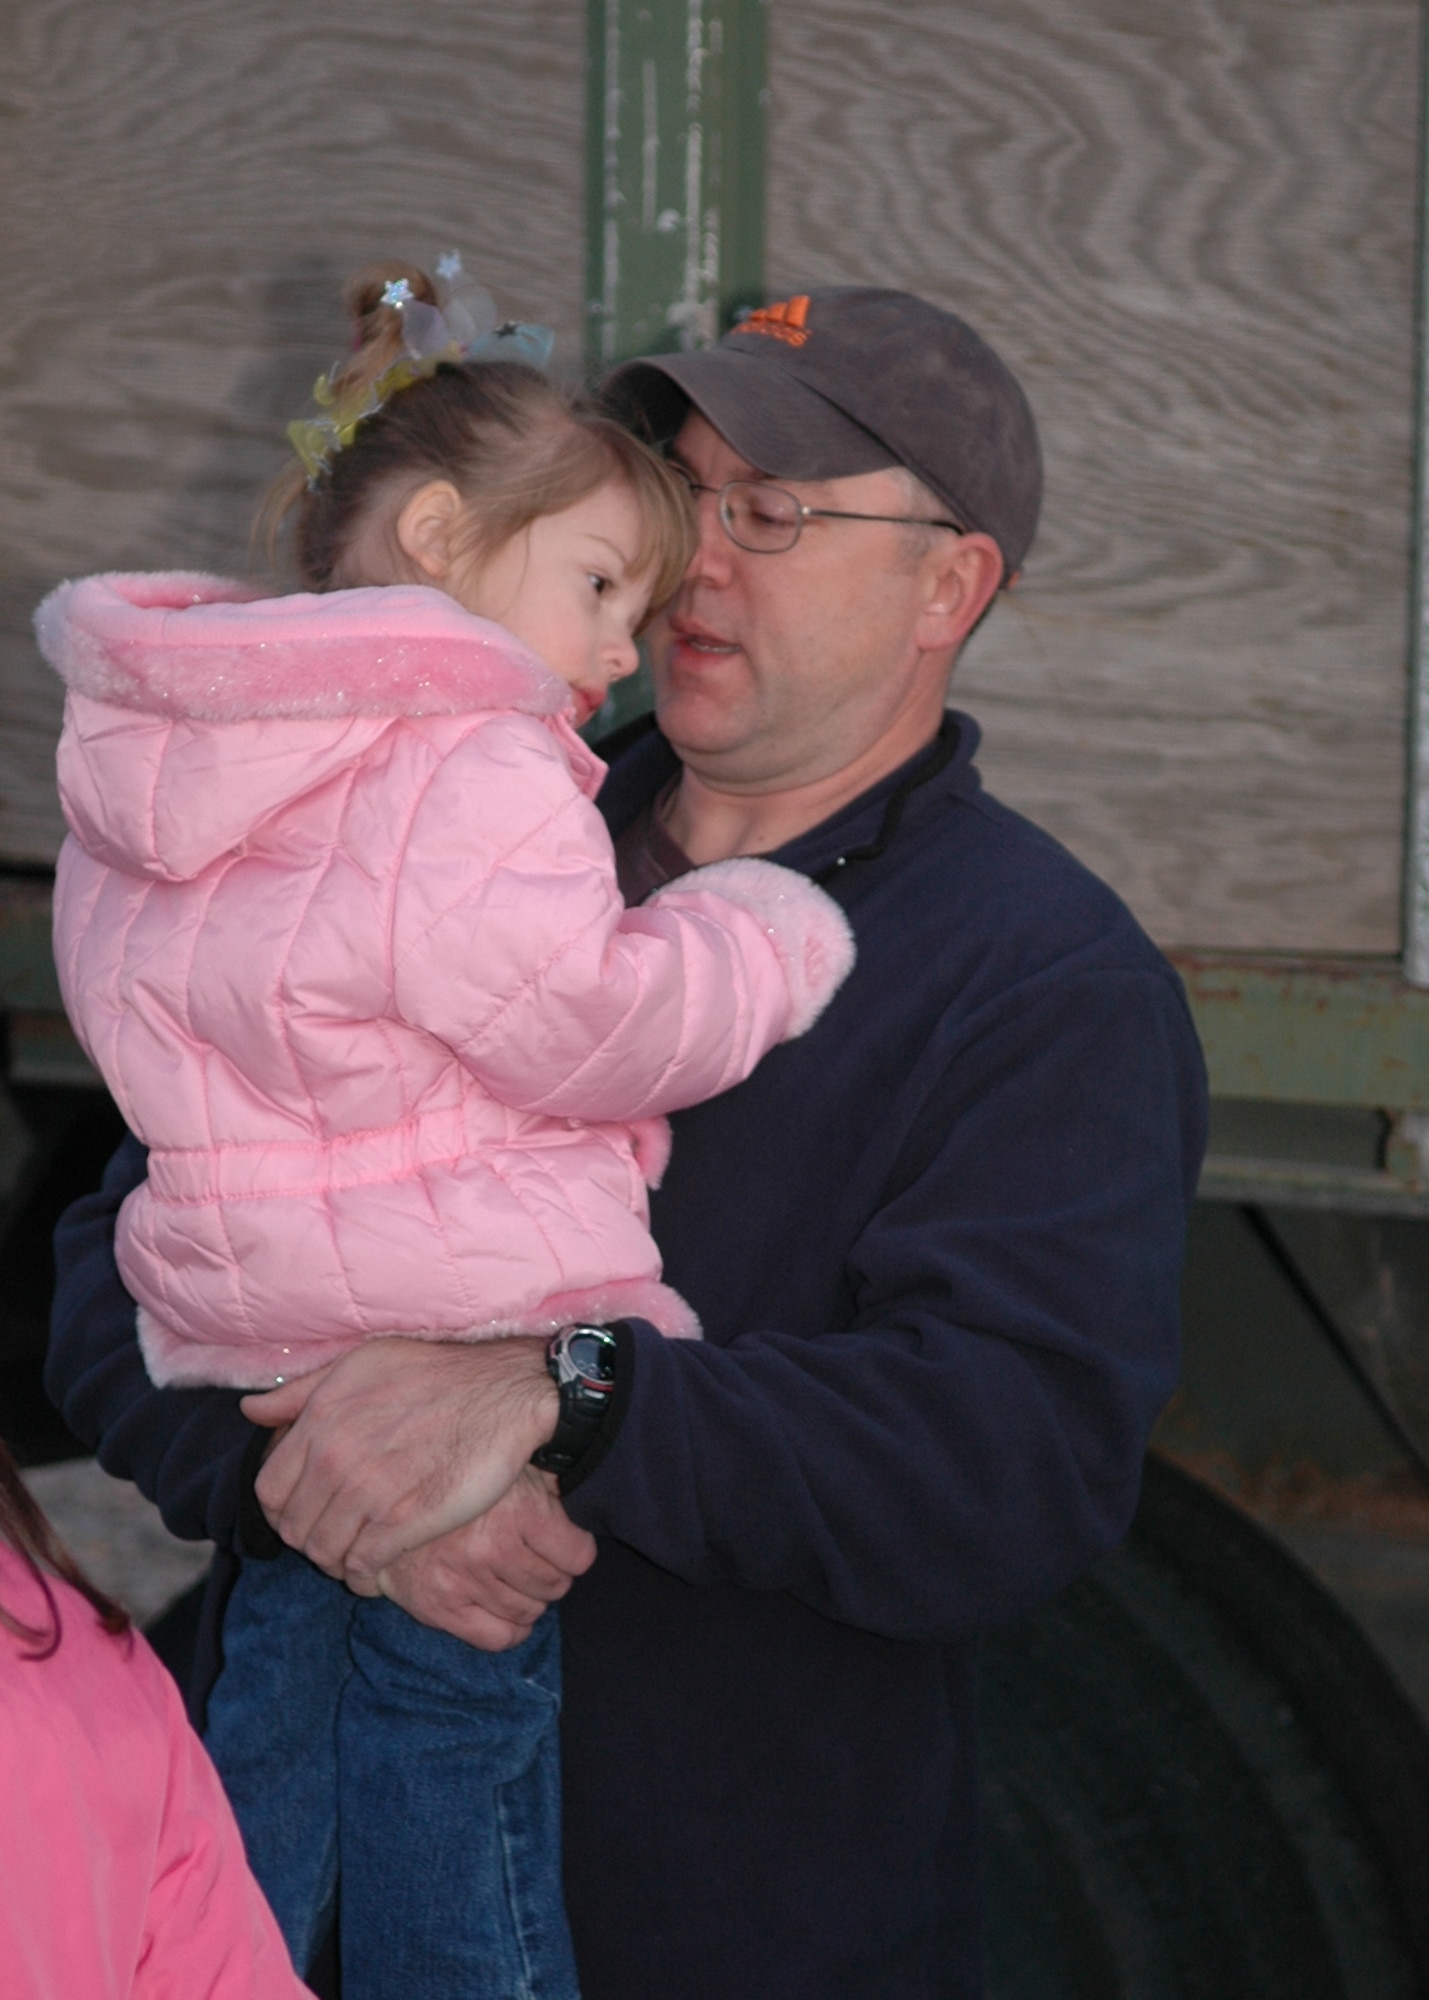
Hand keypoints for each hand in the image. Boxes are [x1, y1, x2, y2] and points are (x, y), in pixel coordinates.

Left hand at [241, 1337, 557, 1583]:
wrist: (505, 1392)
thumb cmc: (437, 1373)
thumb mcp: (363, 1362)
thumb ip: (302, 1391)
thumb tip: (251, 1412)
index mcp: (321, 1419)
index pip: (268, 1490)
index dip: (282, 1507)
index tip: (305, 1510)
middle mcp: (336, 1456)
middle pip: (293, 1528)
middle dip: (308, 1537)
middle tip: (334, 1535)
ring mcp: (370, 1491)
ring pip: (324, 1552)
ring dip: (336, 1560)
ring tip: (356, 1554)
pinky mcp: (406, 1520)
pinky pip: (362, 1566)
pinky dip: (364, 1576)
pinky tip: (377, 1569)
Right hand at [374, 1468, 596, 1649]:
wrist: (384, 1492)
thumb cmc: (458, 1474)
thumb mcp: (512, 1464)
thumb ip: (548, 1481)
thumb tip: (580, 1491)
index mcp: (519, 1509)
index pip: (578, 1556)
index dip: (576, 1550)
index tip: (566, 1545)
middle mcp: (493, 1547)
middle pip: (555, 1585)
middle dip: (553, 1574)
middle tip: (537, 1560)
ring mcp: (464, 1580)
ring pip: (530, 1612)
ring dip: (531, 1599)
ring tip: (517, 1579)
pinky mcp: (438, 1606)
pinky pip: (497, 1637)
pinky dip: (511, 1628)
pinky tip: (505, 1608)